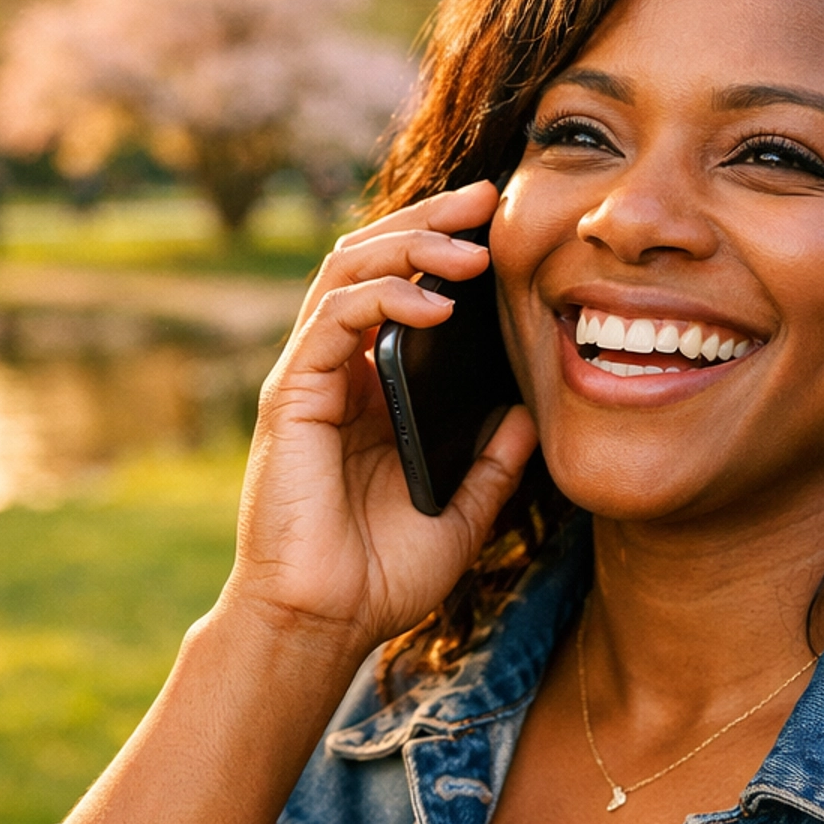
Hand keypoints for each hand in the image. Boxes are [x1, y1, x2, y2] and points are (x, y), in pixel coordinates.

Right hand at [223, 179, 538, 654]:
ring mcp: (310, 378)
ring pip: (347, 272)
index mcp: (372, 389)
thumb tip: (531, 411)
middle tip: (486, 198)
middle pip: (371, 260)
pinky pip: (334, 320)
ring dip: (410, 247)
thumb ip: (493, 461)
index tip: (500, 222)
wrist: (324, 624)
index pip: (401, 286)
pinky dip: (384, 299)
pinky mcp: (292, 396)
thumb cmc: (380, 576)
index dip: (443, 246)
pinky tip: (435, 306)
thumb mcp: (465, 511)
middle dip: (428, 220)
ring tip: (470, 250)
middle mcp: (336, 371)